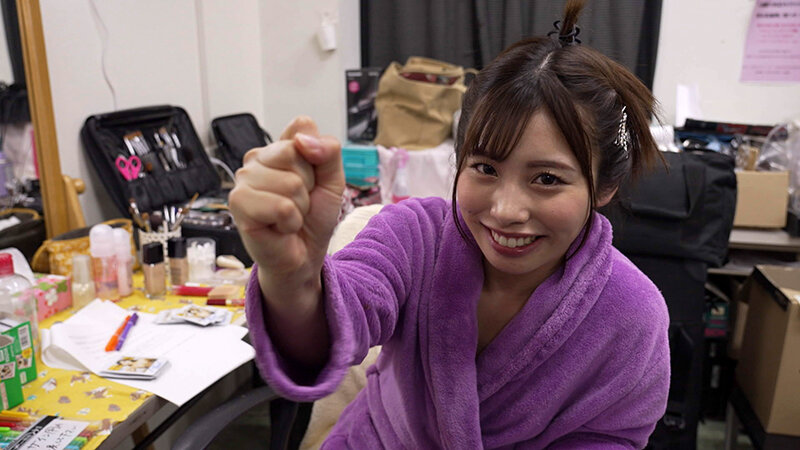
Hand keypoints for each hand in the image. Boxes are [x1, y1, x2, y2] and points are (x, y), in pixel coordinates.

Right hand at [229, 116, 343, 280]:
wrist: (303, 255)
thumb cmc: (313, 218)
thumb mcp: (333, 180)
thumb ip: (328, 151)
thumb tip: (303, 141)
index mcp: (275, 148)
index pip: (302, 128)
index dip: (317, 159)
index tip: (311, 180)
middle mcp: (255, 160)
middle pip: (295, 154)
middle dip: (308, 185)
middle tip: (298, 203)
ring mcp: (243, 181)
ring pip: (290, 183)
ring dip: (299, 207)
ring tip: (288, 217)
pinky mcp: (238, 204)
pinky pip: (281, 207)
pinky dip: (290, 222)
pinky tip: (279, 227)